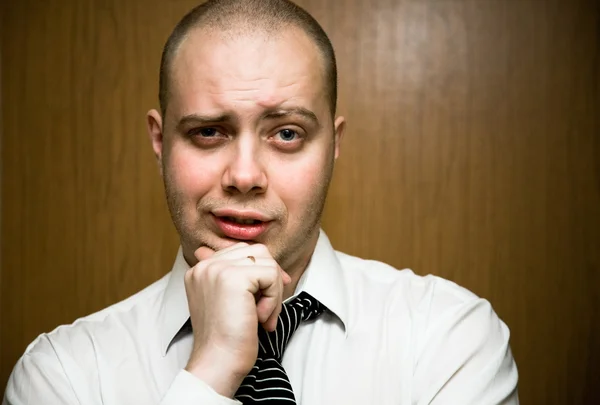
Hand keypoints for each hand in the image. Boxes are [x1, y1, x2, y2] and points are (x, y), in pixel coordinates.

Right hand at [183, 242, 291, 397]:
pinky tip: (260, 319)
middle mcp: (206, 264)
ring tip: (263, 316)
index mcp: (201, 268)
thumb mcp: (229, 300)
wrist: (218, 362)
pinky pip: (271, 275)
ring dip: (274, 291)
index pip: (243, 251)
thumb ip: (240, 278)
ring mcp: (218, 269)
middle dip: (271, 278)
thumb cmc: (227, 338)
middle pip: (258, 252)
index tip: (270, 294)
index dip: (263, 271)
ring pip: (267, 263)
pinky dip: (273, 299)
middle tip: (268, 308)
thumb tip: (271, 264)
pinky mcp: (234, 277)